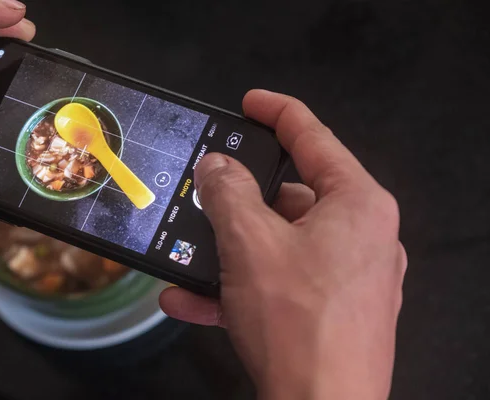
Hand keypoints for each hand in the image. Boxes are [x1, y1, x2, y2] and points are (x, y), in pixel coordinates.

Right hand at [159, 90, 406, 398]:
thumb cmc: (301, 329)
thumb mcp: (250, 243)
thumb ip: (227, 193)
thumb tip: (217, 167)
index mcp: (358, 205)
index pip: (314, 137)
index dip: (277, 113)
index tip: (250, 104)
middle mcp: (362, 236)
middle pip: (291, 195)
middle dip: (240, 200)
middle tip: (207, 195)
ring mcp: (347, 276)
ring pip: (278, 243)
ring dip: (229, 250)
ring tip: (190, 255)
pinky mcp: (330, 309)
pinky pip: (278, 281)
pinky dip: (240, 284)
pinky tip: (196, 299)